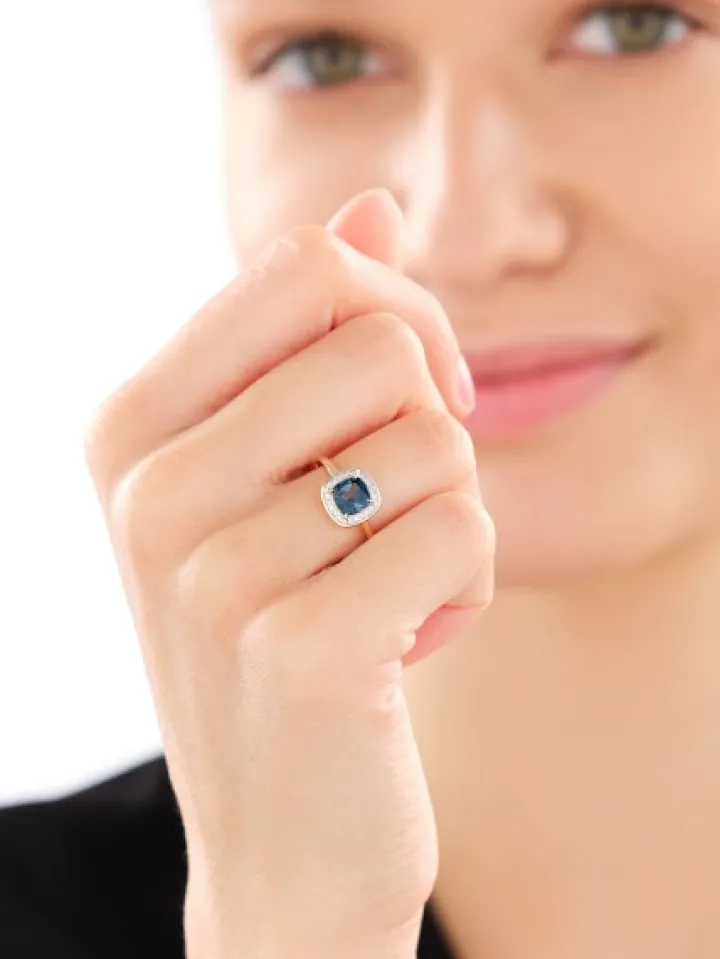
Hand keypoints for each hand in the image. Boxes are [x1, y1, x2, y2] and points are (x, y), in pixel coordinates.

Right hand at [83, 188, 494, 958]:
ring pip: (436, 440)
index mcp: (132, 428)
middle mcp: (151, 490)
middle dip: (430, 421)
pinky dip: (468, 586)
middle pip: (382, 340)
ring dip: (447, 515)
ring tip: (383, 587)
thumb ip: (310, 335)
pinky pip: (464, 532)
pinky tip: (406, 643)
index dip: (394, 312)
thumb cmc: (281, 640)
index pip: (303, 265)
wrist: (279, 842)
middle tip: (396, 506)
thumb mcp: (268, 480)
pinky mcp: (302, 651)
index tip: (406, 396)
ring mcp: (215, 573)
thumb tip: (371, 206)